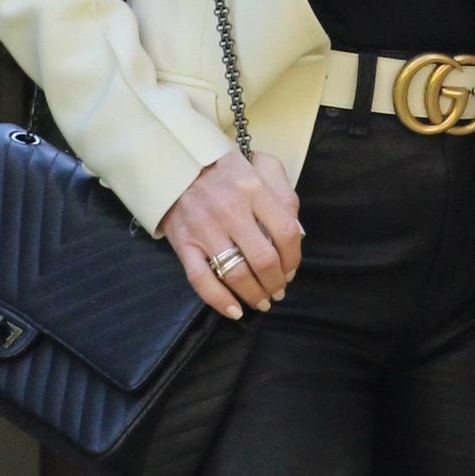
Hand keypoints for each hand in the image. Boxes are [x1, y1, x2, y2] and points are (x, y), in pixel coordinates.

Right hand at [160, 152, 303, 319]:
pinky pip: (201, 280)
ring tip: (262, 301)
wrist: (176, 164)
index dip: (294, 258)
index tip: (291, 269)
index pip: (285, 233)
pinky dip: (219, 300)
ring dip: (254, 294)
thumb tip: (298, 235)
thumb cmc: (226, 168)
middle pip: (263, 259)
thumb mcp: (262, 166)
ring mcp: (204, 228)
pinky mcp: (183, 243)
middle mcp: (229, 209)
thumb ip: (285, 196)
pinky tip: (234, 311)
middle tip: (279, 290)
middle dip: (276, 282)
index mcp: (253, 188)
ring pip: (235, 274)